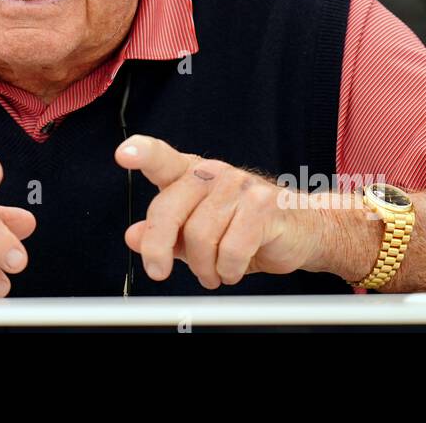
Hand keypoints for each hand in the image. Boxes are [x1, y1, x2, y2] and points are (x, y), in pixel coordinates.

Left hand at [115, 134, 320, 288]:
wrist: (302, 230)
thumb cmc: (245, 229)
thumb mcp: (196, 234)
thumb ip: (164, 234)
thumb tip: (133, 236)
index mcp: (191, 174)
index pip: (161, 157)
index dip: (142, 153)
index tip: (123, 154)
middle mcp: (213, 174)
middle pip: (168, 210)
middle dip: (158, 248)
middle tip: (159, 271)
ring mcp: (240, 186)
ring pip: (200, 237)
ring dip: (203, 267)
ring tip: (213, 271)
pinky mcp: (264, 206)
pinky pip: (231, 250)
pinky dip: (228, 270)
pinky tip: (232, 269)